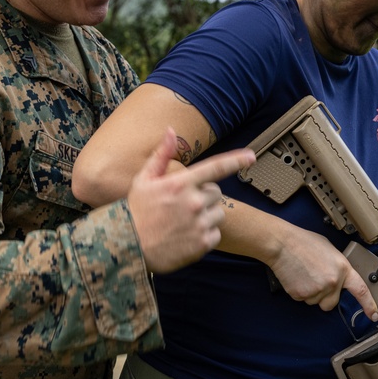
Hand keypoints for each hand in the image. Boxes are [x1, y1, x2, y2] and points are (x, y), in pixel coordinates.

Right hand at [127, 128, 255, 273]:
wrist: (127, 248)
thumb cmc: (135, 212)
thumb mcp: (143, 179)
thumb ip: (161, 155)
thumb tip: (171, 130)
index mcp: (181, 183)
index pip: (216, 167)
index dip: (236, 160)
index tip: (251, 156)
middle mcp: (193, 202)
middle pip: (217, 193)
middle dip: (205, 196)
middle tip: (185, 206)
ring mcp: (199, 224)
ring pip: (218, 214)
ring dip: (207, 216)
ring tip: (185, 222)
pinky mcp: (202, 244)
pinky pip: (215, 234)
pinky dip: (205, 235)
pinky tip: (187, 236)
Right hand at [266, 227, 377, 317]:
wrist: (282, 244)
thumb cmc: (304, 242)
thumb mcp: (330, 249)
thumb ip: (338, 267)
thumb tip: (338, 277)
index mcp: (342, 269)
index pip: (361, 290)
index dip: (369, 305)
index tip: (374, 315)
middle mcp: (332, 282)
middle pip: (332, 303)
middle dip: (325, 297)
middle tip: (315, 281)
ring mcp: (317, 290)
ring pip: (315, 302)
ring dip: (311, 293)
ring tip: (303, 275)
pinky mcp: (301, 295)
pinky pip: (302, 299)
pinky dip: (299, 291)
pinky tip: (296, 277)